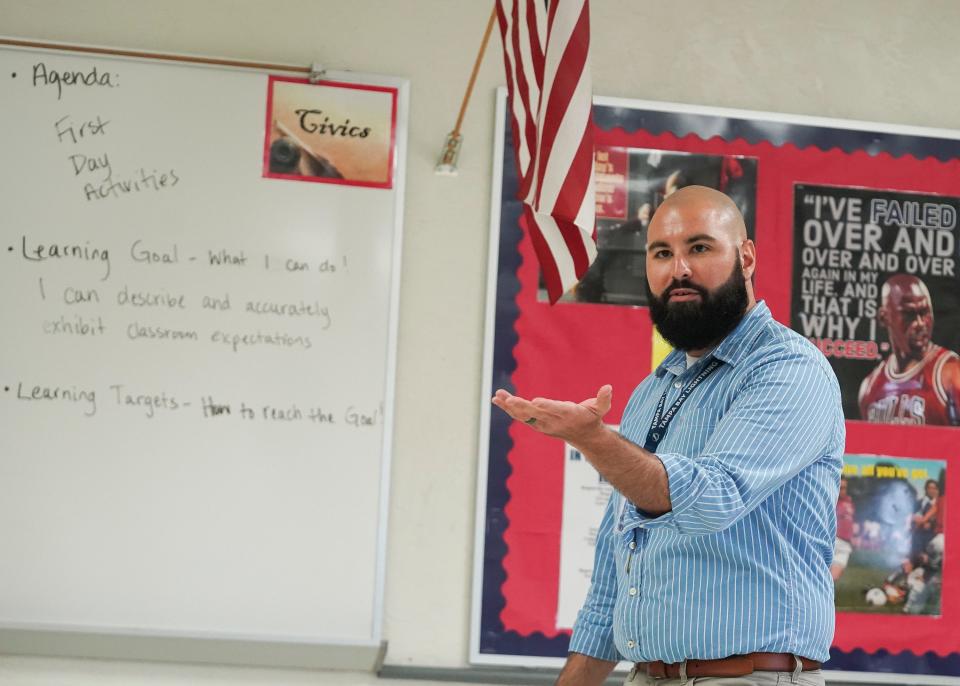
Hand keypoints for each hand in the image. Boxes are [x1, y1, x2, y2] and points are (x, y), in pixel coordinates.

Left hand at [491, 385, 612, 443]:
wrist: (584, 437)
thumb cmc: (591, 418)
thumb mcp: (600, 409)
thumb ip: (604, 399)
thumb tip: (608, 387)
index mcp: (567, 414)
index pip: (555, 409)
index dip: (546, 405)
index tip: (536, 401)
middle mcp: (552, 420)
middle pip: (535, 412)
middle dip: (521, 406)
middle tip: (509, 399)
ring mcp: (542, 423)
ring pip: (524, 414)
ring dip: (510, 406)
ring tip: (497, 396)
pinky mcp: (536, 423)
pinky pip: (520, 415)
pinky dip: (508, 408)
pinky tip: (497, 399)